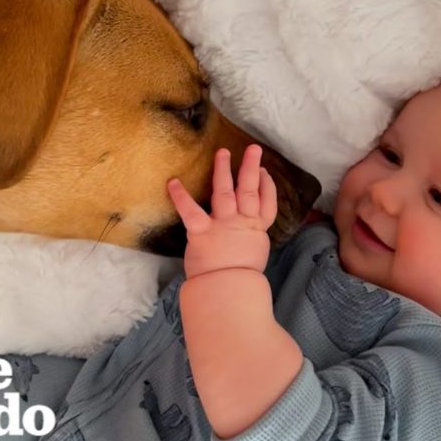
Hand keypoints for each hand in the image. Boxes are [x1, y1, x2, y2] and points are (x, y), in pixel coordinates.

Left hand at [167, 145, 276, 277]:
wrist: (228, 290)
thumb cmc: (241, 280)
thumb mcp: (253, 257)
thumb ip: (251, 242)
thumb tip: (247, 240)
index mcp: (256, 231)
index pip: (267, 205)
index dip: (267, 187)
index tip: (265, 173)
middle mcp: (242, 223)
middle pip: (250, 190)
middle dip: (251, 168)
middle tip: (253, 149)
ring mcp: (222, 225)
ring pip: (226, 192)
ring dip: (223, 171)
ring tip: (223, 152)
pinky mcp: (202, 231)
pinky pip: (191, 210)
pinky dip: (181, 196)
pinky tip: (173, 182)